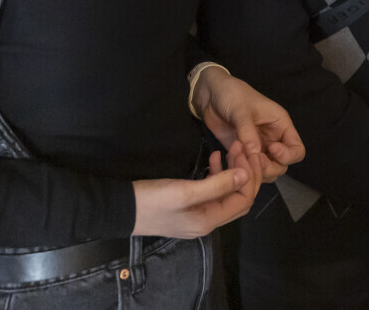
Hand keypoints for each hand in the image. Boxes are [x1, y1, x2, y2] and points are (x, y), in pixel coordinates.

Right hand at [131, 140, 262, 237]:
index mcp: (209, 220)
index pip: (244, 199)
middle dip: (245, 172)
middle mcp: (208, 222)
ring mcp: (198, 216)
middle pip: (239, 198)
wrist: (120, 209)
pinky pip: (213, 192)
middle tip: (240, 147)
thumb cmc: (152, 200)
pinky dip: (218, 175)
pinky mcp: (189, 208)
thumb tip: (246, 175)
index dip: (249, 174)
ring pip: (227, 194)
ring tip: (228, 148)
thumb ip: (217, 184)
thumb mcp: (184, 191)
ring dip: (232, 172)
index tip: (244, 149)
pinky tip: (213, 158)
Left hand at [192, 66, 305, 181]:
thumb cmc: (232, 95)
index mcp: (280, 125)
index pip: (297, 150)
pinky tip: (231, 160)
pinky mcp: (243, 154)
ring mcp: (258, 148)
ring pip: (266, 171)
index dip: (287, 155)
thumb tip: (255, 154)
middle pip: (282, 165)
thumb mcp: (241, 110)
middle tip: (252, 159)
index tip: (271, 149)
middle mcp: (273, 140)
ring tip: (239, 159)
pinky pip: (249, 169)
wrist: (211, 96)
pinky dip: (242, 170)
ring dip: (255, 171)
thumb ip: (248, 132)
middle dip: (269, 167)